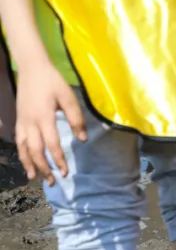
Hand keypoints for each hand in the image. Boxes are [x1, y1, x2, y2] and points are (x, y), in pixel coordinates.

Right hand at [14, 60, 85, 184]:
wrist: (31, 68)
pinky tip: (26, 161)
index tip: (66, 172)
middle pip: (35, 151)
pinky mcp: (19, 119)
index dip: (58, 160)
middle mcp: (30, 122)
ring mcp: (22, 121)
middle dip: (44, 168)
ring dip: (29, 164)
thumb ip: (76, 119)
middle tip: (53, 182)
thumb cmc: (53, 82)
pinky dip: (22, 153)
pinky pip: (19, 141)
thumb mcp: (69, 98)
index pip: (52, 144)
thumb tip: (82, 140)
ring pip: (23, 148)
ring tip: (35, 178)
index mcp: (44, 118)